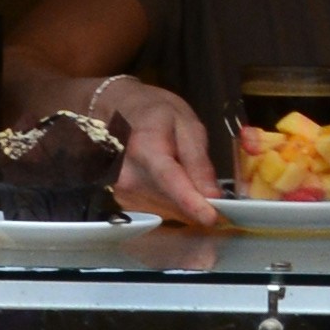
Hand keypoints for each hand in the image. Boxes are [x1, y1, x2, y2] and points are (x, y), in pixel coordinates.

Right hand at [91, 77, 221, 226]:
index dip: (191, 202)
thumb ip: (198, 160)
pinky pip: (158, 210)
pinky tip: (168, 182)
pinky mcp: (122, 202)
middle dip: (196, 200)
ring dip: (183, 201)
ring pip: (167, 211)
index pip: (169, 181)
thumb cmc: (153, 113)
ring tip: (180, 173)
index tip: (211, 217)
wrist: (116, 112)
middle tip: (207, 183)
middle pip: (172, 202)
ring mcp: (121, 192)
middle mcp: (127, 176)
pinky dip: (171, 202)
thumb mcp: (186, 124)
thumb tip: (212, 195)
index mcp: (145, 149)